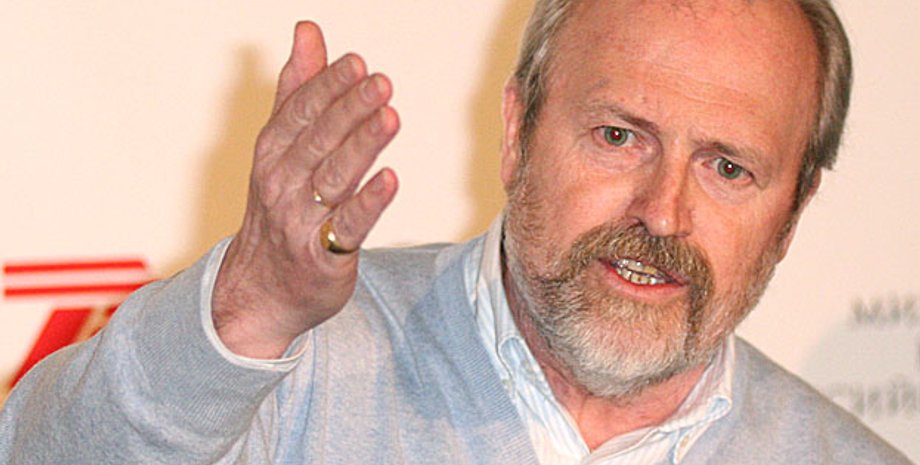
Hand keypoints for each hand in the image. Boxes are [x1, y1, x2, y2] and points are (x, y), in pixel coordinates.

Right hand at [211, 22, 398, 358]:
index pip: (301, 111)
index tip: (357, 63)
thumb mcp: (280, 146)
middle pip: (318, 140)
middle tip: (381, 83)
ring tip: (389, 117)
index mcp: (273, 152)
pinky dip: (368, 202)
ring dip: (361, 146)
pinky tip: (390, 179)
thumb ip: (298, 88)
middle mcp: (283, 183)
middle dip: (349, 109)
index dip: (329, 87)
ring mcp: (301, 220)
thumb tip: (309, 31)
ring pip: (334, 177)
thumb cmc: (279, 209)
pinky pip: (348, 226)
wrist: (261, 288)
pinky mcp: (324, 255)